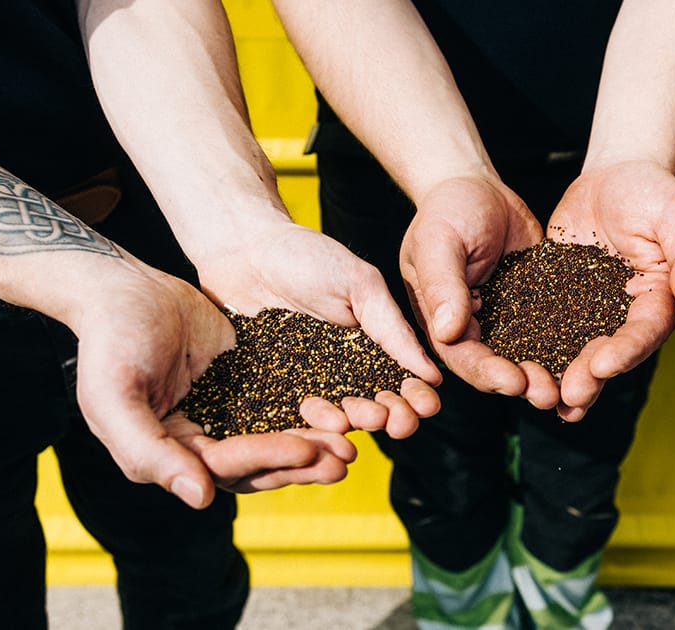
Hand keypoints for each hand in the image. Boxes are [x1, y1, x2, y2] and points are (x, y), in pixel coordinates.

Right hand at [73, 268, 358, 508]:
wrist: (123, 287)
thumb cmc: (109, 339)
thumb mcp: (113, 395)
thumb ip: (147, 451)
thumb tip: (200, 498)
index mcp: (165, 454)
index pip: (224, 466)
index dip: (266, 458)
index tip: (306, 449)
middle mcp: (196, 442)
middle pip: (257, 464)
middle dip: (300, 462)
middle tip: (344, 458)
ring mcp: (222, 414)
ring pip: (274, 440)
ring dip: (312, 445)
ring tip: (351, 443)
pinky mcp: (243, 387)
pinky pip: (281, 405)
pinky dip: (309, 412)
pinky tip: (341, 409)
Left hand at [193, 217, 441, 438]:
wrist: (241, 251)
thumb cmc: (306, 258)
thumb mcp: (360, 285)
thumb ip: (394, 329)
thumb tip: (432, 374)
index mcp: (374, 348)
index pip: (402, 382)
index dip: (416, 398)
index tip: (425, 406)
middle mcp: (346, 372)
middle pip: (376, 407)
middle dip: (391, 418)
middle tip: (393, 421)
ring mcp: (309, 384)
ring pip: (338, 417)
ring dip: (352, 423)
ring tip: (351, 419)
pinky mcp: (273, 391)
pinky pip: (291, 416)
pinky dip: (306, 425)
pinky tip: (312, 420)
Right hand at [400, 176, 557, 406]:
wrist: (476, 185)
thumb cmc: (446, 209)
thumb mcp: (438, 242)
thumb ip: (442, 286)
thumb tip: (448, 332)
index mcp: (441, 321)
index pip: (462, 358)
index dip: (487, 374)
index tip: (514, 381)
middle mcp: (473, 328)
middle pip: (497, 368)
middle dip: (523, 384)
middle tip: (550, 394)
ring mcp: (505, 319)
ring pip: (527, 356)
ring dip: (549, 373)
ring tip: (575, 385)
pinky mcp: (534, 305)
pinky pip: (551, 331)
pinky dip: (569, 346)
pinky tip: (594, 353)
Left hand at [548, 160, 674, 419]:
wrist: (614, 175)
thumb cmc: (654, 192)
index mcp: (658, 302)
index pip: (643, 333)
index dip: (625, 352)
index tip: (602, 365)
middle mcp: (624, 316)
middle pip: (608, 353)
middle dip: (589, 376)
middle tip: (569, 394)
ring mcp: (590, 311)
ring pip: (576, 351)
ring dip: (561, 376)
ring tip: (542, 396)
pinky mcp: (559, 301)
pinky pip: (545, 328)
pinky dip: (533, 349)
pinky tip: (513, 367)